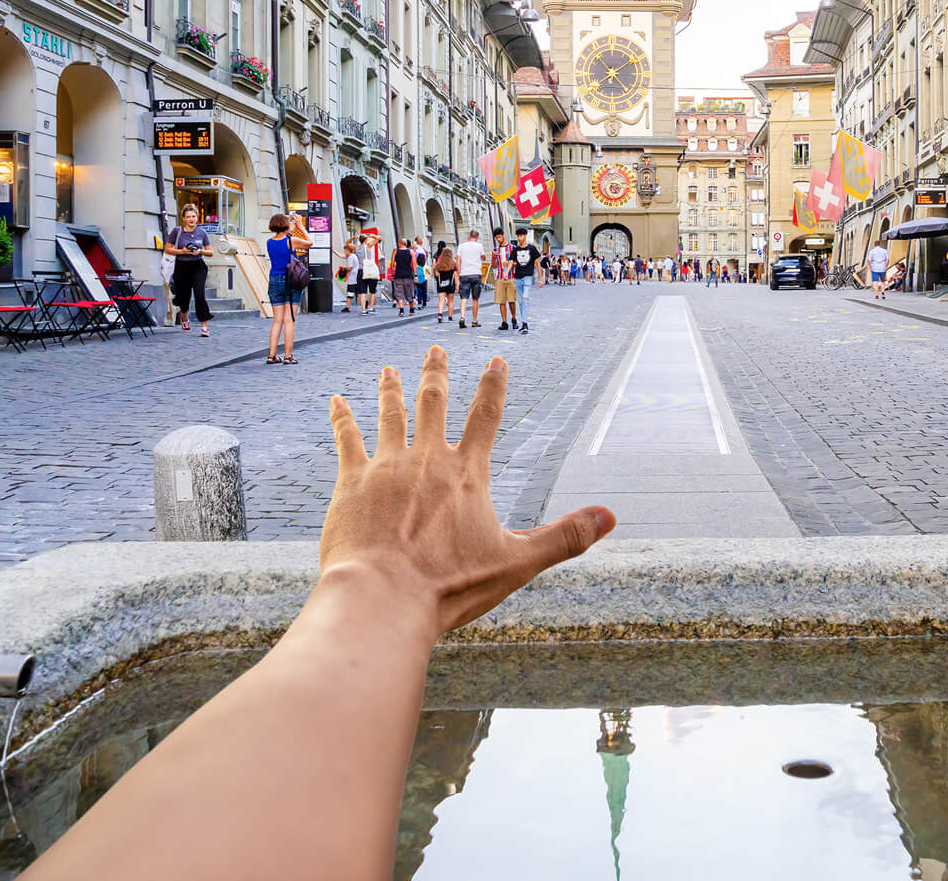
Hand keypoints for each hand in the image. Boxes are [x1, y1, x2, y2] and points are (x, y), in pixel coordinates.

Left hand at [320, 350, 615, 635]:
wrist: (384, 597)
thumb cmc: (451, 586)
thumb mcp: (517, 562)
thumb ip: (564, 537)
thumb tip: (610, 517)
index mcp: (467, 474)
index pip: (485, 417)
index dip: (492, 386)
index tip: (496, 360)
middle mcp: (426, 460)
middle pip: (432, 404)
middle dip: (436, 374)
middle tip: (436, 350)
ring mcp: (385, 467)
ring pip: (390, 415)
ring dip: (391, 390)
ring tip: (389, 370)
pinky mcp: (351, 483)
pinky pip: (347, 440)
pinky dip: (342, 419)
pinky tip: (337, 402)